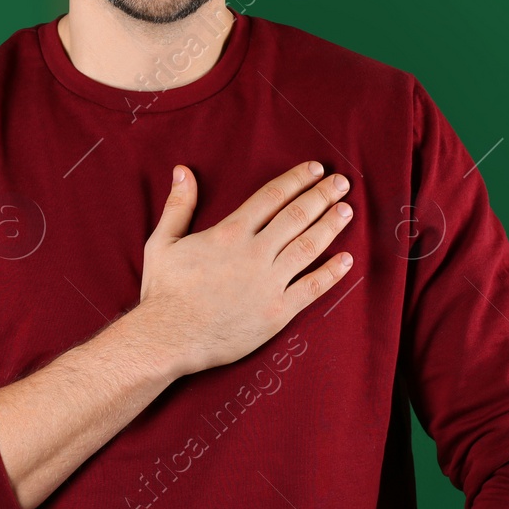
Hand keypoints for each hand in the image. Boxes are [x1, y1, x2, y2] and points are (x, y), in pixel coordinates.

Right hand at [133, 160, 355, 378]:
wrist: (169, 338)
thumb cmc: (163, 292)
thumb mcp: (162, 242)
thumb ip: (178, 206)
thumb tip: (182, 171)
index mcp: (230, 233)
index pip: (272, 197)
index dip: (297, 180)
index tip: (315, 170)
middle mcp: (254, 253)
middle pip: (296, 216)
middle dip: (322, 196)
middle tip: (341, 183)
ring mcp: (268, 283)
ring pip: (308, 247)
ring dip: (330, 226)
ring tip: (346, 211)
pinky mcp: (277, 312)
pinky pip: (311, 288)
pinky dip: (331, 273)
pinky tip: (347, 259)